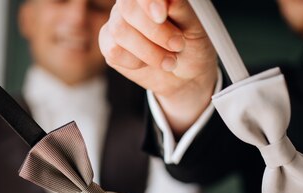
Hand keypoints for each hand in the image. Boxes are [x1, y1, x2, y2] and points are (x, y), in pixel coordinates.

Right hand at [99, 0, 217, 133]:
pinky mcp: (109, 46)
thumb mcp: (193, 28)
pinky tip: (148, 63)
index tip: (161, 15)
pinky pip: (115, 51)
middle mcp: (131, 4)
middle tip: (177, 45)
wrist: (185, 76)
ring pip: (120, 30)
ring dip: (149, 51)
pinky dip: (136, 62)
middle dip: (154, 30)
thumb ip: (180, 11)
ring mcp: (117, 23)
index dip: (149, 1)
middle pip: (127, 7)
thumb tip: (170, 0)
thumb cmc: (190, 46)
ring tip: (170, 61)